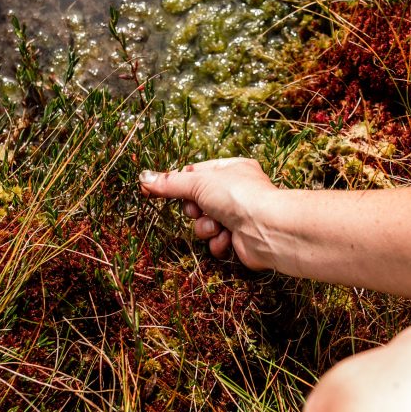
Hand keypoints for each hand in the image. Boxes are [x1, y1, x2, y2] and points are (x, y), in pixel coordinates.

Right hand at [139, 158, 279, 269]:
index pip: (197, 173)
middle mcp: (237, 191)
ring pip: (205, 223)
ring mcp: (239, 216)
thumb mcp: (199, 182)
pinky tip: (227, 238)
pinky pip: (216, 241)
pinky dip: (218, 241)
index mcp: (232, 169)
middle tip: (199, 209)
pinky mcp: (240, 240)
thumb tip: (144, 178)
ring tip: (217, 225)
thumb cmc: (239, 196)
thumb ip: (170, 183)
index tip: (158, 189)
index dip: (180, 183)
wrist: (266, 228)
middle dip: (195, 209)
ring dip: (206, 227)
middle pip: (198, 201)